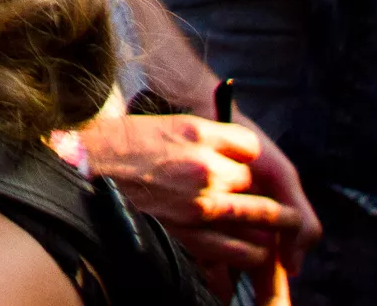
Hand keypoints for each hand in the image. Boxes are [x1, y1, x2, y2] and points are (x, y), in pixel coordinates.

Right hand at [78, 113, 309, 293]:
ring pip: (256, 219)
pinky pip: (236, 249)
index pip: (252, 148)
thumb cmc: (124, 144)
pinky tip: (252, 252)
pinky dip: (249, 252)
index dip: (256, 160)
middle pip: (259, 184)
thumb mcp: (168, 125)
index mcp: (198, 133)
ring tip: (276, 234)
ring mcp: (197, 202)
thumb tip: (237, 157)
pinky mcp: (188, 231)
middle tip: (287, 212)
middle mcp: (204, 166)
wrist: (89, 168)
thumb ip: (207, 139)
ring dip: (269, 228)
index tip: (257, 169)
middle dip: (275, 199)